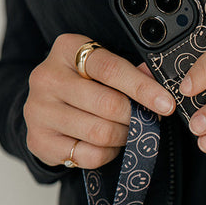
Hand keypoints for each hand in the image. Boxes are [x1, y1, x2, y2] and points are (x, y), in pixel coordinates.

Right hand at [24, 33, 175, 168]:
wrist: (44, 109)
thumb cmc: (82, 84)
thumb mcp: (101, 69)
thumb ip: (128, 72)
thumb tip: (156, 78)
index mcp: (66, 49)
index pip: (111, 68)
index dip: (143, 88)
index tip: (166, 104)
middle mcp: (47, 77)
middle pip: (108, 104)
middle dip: (135, 117)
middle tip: (145, 120)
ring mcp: (39, 110)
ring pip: (100, 132)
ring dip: (123, 136)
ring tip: (126, 131)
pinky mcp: (39, 140)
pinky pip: (89, 154)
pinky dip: (107, 153)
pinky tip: (106, 144)